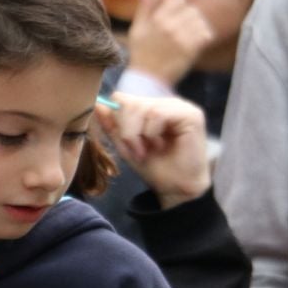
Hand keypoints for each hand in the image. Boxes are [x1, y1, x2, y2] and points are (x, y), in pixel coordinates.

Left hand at [95, 94, 211, 208]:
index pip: (122, 99)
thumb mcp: (126, 146)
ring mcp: (178, 106)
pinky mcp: (190, 114)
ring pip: (142, 107)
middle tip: (136, 150)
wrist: (177, 188)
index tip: (122, 143)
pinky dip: (151, 132)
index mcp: (150, 108)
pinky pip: (158, 113)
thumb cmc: (155, 168)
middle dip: (125, 130)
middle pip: (129, 102)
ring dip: (137, 134)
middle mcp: (164, 103)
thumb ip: (113, 126)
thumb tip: (98, 105)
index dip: (116, 120)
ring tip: (146, 151)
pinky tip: (159, 146)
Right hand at [125, 0, 215, 87]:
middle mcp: (170, 27)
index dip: (178, 4)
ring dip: (196, 25)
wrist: (147, 80)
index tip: (177, 10)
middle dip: (188, 16)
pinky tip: (195, 43)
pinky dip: (203, 37)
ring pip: (200, 20)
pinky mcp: (191, 50)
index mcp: (157, 19)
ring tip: (188, 35)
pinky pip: (206, 33)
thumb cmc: (141, 53)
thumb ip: (144, 8)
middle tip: (181, 26)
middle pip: (191, 9)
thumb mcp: (137, 29)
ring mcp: (182, 38)